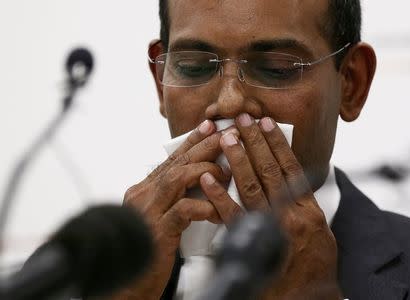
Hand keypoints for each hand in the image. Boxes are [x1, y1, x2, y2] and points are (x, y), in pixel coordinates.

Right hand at [110, 120, 230, 299]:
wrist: (126, 285)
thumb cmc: (147, 252)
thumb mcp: (160, 219)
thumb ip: (174, 200)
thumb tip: (201, 185)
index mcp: (144, 191)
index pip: (171, 160)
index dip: (192, 141)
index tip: (209, 126)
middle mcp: (143, 196)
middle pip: (177, 163)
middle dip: (204, 146)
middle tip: (226, 135)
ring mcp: (148, 212)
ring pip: (177, 179)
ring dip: (205, 171)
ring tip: (225, 173)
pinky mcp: (156, 231)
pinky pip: (183, 210)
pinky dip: (203, 206)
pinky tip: (215, 210)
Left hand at [199, 114, 341, 299]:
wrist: (305, 297)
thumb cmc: (314, 267)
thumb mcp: (321, 232)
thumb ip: (305, 205)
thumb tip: (293, 178)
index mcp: (308, 210)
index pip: (290, 168)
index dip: (277, 143)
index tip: (265, 123)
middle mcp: (290, 215)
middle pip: (269, 170)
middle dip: (254, 143)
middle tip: (242, 120)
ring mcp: (269, 228)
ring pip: (251, 186)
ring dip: (237, 160)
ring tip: (226, 137)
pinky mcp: (249, 243)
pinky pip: (231, 216)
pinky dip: (219, 195)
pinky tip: (209, 178)